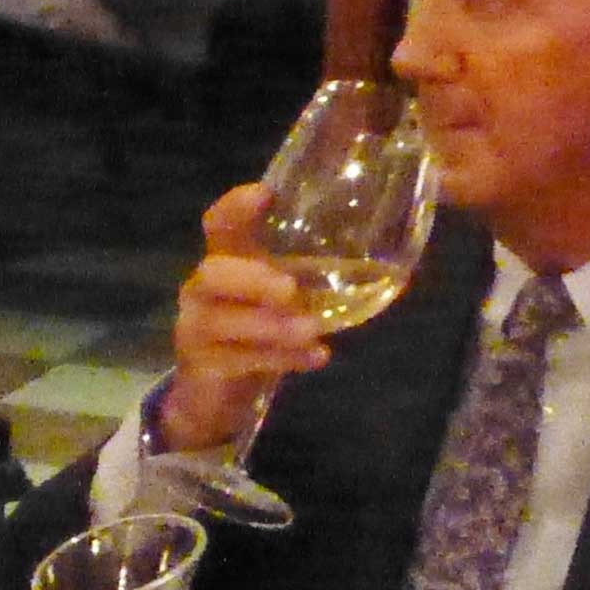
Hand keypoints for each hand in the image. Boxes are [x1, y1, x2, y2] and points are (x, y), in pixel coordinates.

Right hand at [154, 183, 330, 451]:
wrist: (214, 394)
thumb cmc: (255, 333)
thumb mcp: (279, 300)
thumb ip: (309, 280)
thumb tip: (393, 269)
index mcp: (225, 262)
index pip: (218, 225)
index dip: (235, 209)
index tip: (264, 194)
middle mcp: (202, 290)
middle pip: (213, 273)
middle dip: (253, 279)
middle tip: (291, 290)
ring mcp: (195, 328)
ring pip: (222, 321)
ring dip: (270, 326)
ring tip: (311, 331)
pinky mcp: (201, 365)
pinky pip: (238, 360)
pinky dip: (280, 359)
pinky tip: (315, 357)